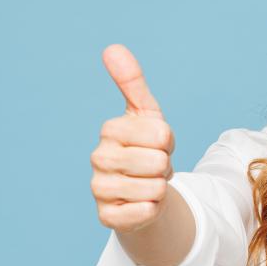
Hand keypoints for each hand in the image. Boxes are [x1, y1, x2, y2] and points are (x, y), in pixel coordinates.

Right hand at [91, 44, 177, 233]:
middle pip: (158, 162)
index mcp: (109, 130)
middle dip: (165, 168)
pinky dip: (153, 210)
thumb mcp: (146, 114)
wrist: (142, 193)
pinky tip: (142, 205)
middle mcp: (99, 158)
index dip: (168, 142)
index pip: (161, 134)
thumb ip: (132, 82)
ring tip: (148, 184)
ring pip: (156, 188)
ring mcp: (99, 189)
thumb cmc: (145, 149)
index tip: (157, 145)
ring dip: (160, 189)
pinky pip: (146, 212)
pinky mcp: (107, 217)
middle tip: (153, 168)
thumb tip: (112, 48)